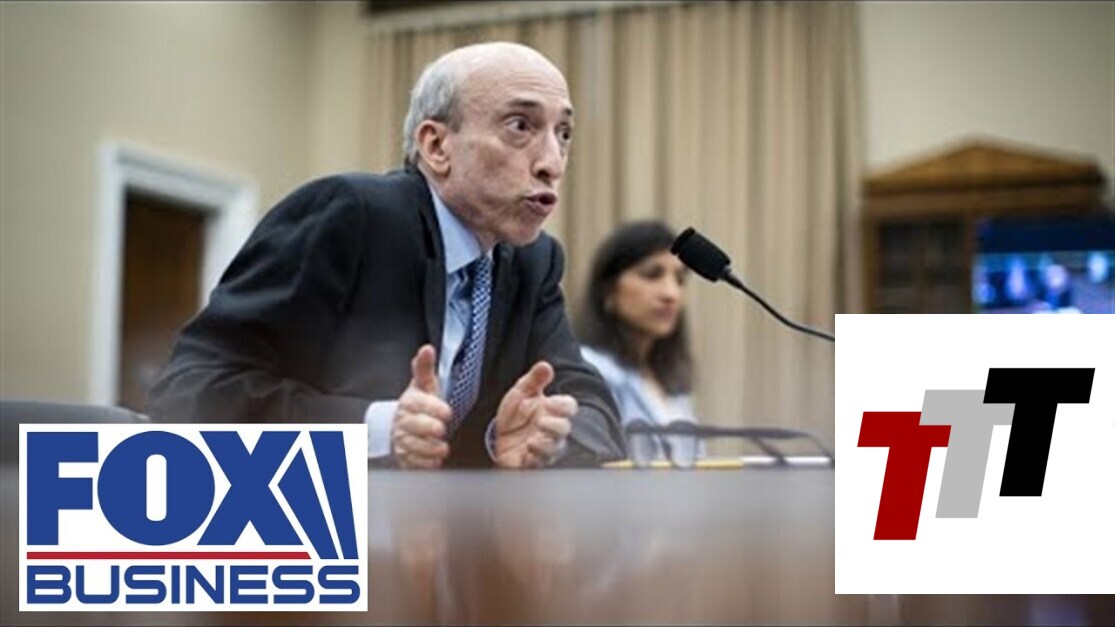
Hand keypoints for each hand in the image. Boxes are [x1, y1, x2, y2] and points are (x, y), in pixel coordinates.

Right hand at [391, 344, 451, 468]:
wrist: (401, 429)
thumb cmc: (418, 405)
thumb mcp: (424, 386)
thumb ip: (425, 369)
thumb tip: (427, 349)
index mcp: (408, 402)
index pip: (417, 403)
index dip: (431, 407)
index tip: (447, 411)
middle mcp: (402, 422)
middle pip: (412, 426)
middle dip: (427, 428)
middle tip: (441, 429)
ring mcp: (402, 441)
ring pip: (412, 446)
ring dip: (428, 448)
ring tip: (442, 448)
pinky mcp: (404, 459)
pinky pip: (412, 464)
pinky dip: (424, 464)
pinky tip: (434, 462)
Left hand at [493, 361, 574, 468]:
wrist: (497, 438)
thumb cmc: (515, 415)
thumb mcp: (520, 393)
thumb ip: (533, 380)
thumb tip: (545, 365)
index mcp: (552, 411)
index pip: (569, 407)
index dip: (562, 405)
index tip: (548, 402)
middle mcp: (552, 430)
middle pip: (565, 429)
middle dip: (555, 426)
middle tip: (540, 422)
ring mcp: (544, 448)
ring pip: (555, 449)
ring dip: (545, 445)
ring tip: (531, 441)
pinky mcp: (532, 463)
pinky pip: (539, 465)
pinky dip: (534, 460)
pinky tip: (526, 453)